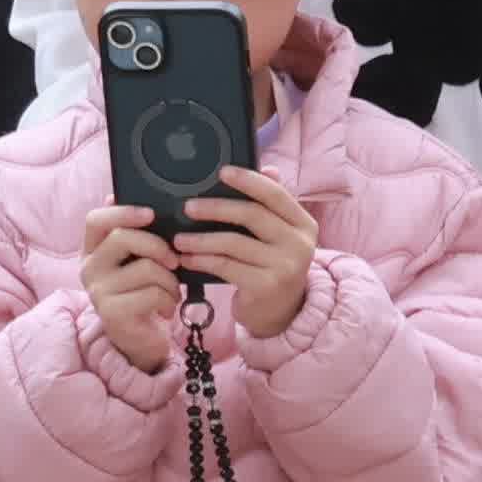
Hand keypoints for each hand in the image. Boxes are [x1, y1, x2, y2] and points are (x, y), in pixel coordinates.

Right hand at [78, 203, 183, 375]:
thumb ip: (139, 237)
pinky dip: (169, 300)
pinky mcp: (111, 312)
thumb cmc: (144, 294)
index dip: (123, 211)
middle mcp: (89, 268)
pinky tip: (167, 308)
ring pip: (145, 267)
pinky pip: (152, 293)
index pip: (95, 219)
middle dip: (158, 245)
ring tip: (172, 292)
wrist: (141, 340)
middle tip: (174, 261)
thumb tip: (145, 203)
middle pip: (122, 238)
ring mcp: (97, 291)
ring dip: (170, 280)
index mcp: (93, 250)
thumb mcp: (138, 262)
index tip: (151, 213)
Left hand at [178, 163, 320, 342]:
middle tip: (188, 207)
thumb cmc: (273, 267)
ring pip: (234, 243)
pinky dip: (202, 261)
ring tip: (178, 239)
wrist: (282, 314)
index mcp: (303, 224)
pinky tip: (186, 259)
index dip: (248, 180)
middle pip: (252, 215)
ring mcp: (285, 266)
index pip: (275, 194)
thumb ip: (271, 205)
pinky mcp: (266, 286)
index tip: (222, 172)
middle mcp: (299, 244)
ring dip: (200, 239)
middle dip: (216, 208)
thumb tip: (268, 168)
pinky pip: (226, 266)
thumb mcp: (278, 236)